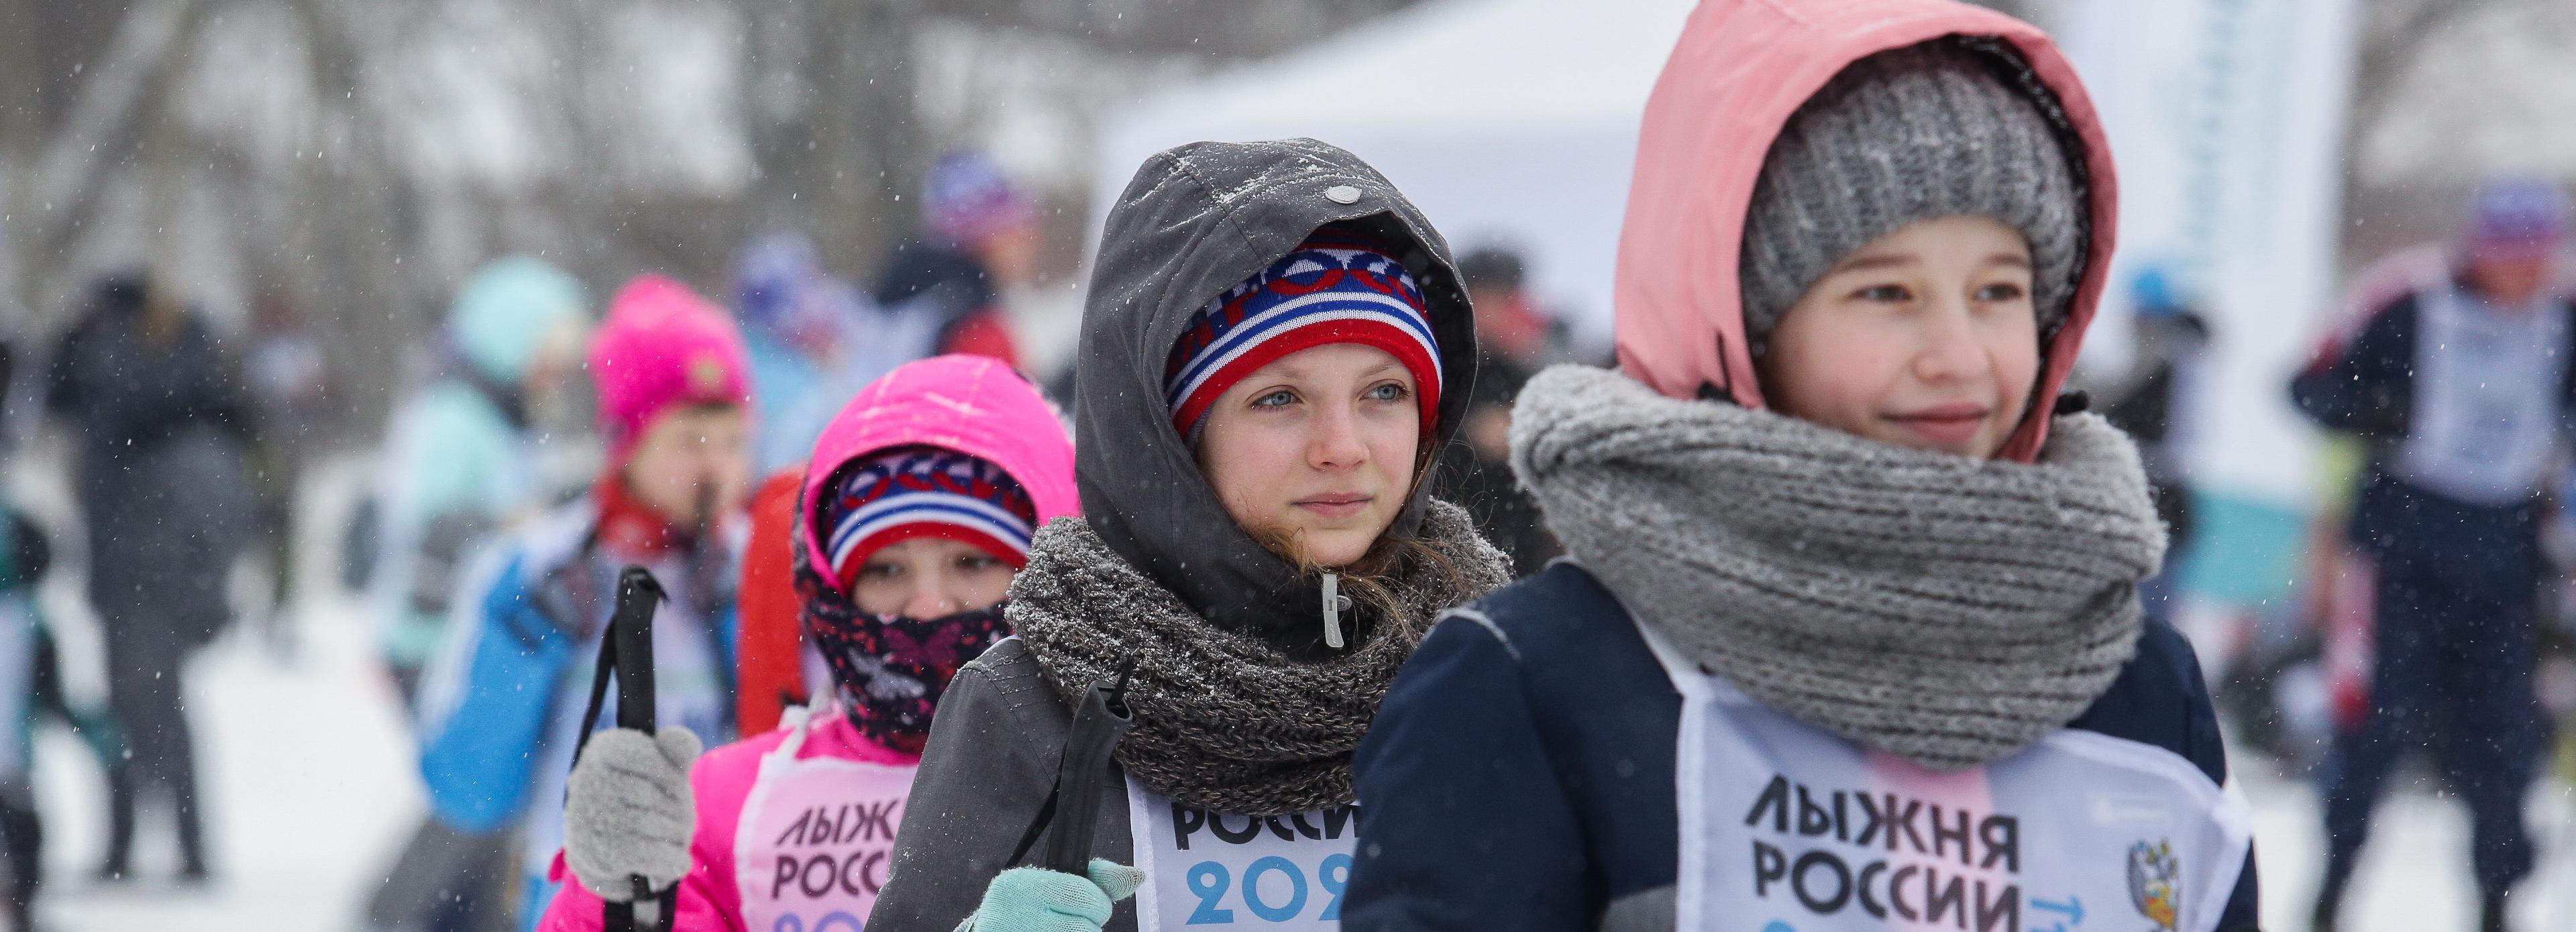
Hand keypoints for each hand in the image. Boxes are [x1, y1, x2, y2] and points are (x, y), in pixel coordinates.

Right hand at [563, 727, 700, 900]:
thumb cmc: (643, 803)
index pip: (646, 756)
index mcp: (603, 750)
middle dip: (677, 810)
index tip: (676, 789)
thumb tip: (684, 740)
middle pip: (650, 794)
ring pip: (648, 824)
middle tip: (681, 819)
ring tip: (677, 838)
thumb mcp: (664, 773)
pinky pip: (642, 853)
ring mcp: (584, 818)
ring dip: (675, 835)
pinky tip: (679, 862)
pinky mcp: (593, 853)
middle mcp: (585, 780)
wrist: (609, 852)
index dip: (671, 777)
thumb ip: (676, 752)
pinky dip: (668, 859)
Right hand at [963, 860, 1146, 931]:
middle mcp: (1011, 916)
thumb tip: (1138, 875)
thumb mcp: (1053, 886)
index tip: (1086, 905)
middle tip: (1067, 924)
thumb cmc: (1028, 910)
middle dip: (1089, 928)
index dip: (1097, 904)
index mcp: (1018, 886)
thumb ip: (1097, 880)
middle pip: (1087, 930)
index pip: (1086, 897)